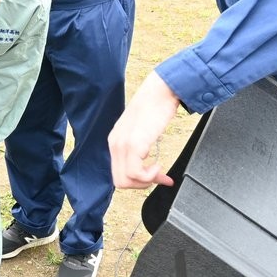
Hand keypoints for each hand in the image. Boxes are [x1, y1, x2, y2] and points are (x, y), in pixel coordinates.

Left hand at [109, 71, 181, 189]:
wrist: (161, 91)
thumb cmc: (156, 108)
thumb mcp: (142, 131)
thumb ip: (139, 148)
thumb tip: (148, 166)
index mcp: (115, 140)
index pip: (118, 172)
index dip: (136, 180)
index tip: (155, 178)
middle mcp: (115, 143)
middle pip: (119, 181)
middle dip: (141, 185)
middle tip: (157, 177)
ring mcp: (122, 144)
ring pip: (125, 181)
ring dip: (145, 181)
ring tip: (158, 169)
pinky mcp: (134, 144)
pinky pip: (135, 173)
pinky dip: (149, 176)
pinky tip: (158, 165)